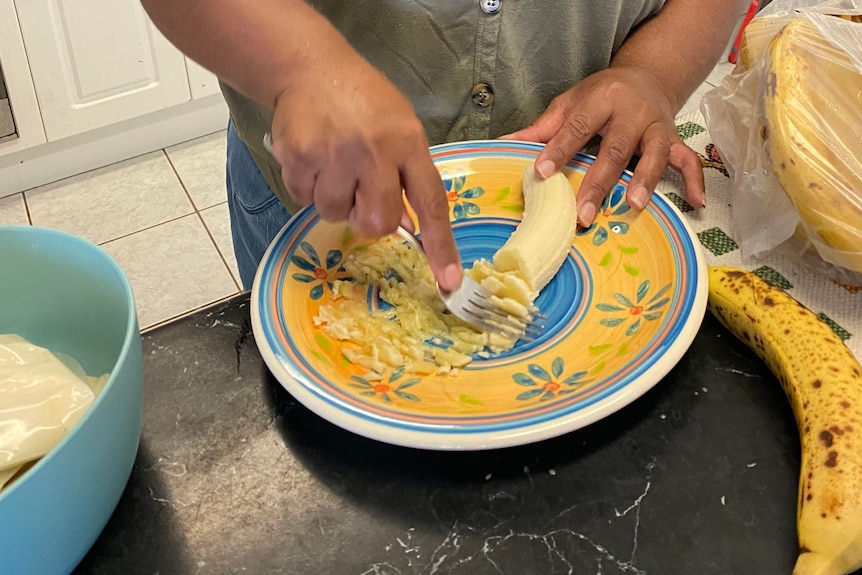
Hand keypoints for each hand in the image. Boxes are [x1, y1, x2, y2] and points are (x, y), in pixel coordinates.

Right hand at [268, 52, 461, 290]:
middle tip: (360, 193)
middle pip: (378, 223)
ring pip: (335, 215)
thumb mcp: (401, 126)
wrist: (312, 67)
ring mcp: (335, 154)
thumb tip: (409, 226)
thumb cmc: (364, 102)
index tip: (448, 281)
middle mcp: (375, 151)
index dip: (441, 246)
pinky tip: (313, 158)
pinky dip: (306, 186)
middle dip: (368, 219)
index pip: (431, 204)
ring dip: (333, 200)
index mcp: (408, 143)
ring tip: (333, 165)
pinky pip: (303, 198)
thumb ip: (408, 173)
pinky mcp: (299, 156)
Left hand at [505, 66, 704, 225]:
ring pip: (654, 155)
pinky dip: (695, 181)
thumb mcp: (570, 102)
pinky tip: (696, 203)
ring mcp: (656, 126)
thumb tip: (505, 144)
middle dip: (599, 182)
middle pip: (616, 149)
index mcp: (602, 99)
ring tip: (633, 205)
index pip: (577, 127)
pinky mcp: (674, 138)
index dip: (559, 150)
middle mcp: (633, 112)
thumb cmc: (602, 95)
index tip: (541, 173)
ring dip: (645, 181)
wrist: (647, 76)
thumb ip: (542, 127)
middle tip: (583, 213)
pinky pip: (687, 160)